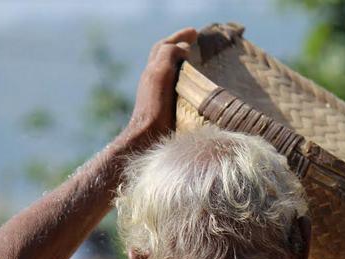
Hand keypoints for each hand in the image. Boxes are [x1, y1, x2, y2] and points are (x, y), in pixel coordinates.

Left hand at [124, 27, 197, 141]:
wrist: (147, 140)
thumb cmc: (154, 109)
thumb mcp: (159, 75)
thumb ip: (168, 55)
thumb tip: (183, 48)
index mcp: (153, 70)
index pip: (164, 46)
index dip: (179, 37)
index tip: (196, 33)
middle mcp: (153, 80)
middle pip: (164, 56)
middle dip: (179, 46)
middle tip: (196, 42)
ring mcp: (158, 95)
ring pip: (170, 72)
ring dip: (183, 64)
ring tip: (198, 63)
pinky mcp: (165, 110)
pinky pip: (176, 88)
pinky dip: (185, 81)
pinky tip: (195, 89)